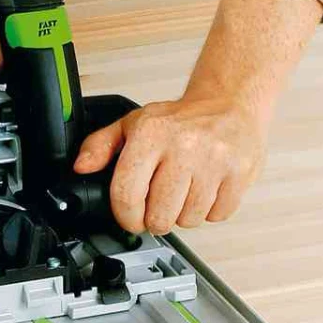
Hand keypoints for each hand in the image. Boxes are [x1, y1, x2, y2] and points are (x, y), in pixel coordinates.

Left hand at [74, 97, 267, 233]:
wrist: (229, 102)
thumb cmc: (180, 119)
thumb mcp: (133, 124)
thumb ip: (101, 145)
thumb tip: (82, 166)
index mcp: (152, 133)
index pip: (127, 194)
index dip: (126, 217)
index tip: (131, 219)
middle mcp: (184, 146)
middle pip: (159, 216)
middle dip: (156, 218)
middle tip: (161, 203)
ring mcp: (215, 161)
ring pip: (189, 220)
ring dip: (184, 214)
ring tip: (186, 190)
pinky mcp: (240, 173)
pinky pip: (217, 216)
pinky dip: (210, 210)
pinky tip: (207, 189)